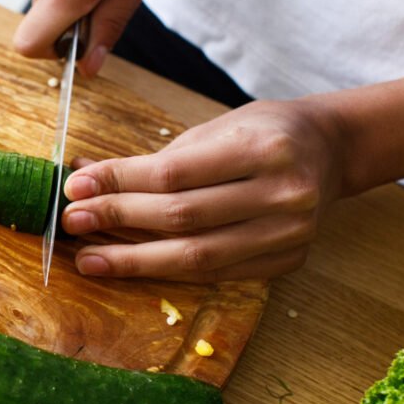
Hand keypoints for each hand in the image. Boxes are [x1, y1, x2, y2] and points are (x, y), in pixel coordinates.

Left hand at [61, 100, 346, 281]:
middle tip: (73, 222)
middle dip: (118, 220)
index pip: (174, 174)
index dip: (119, 183)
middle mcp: (283, 194)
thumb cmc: (263, 132)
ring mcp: (289, 234)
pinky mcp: (286, 261)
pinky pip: (216, 274)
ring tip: (90, 260)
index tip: (75, 188)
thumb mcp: (215, 129)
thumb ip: (156, 159)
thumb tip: (86, 178)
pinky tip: (134, 267)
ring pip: (196, 257)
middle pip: (182, 217)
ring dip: (134, 260)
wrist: (331, 151)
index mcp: (264, 148)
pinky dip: (169, 273)